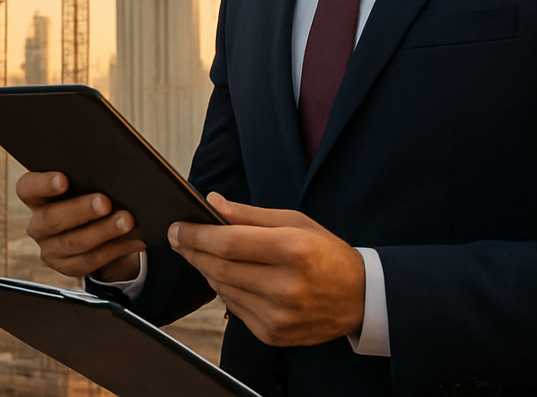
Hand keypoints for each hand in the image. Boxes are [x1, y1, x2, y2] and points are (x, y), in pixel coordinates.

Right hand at [17, 171, 146, 281]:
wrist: (95, 227)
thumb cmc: (89, 193)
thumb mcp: (84, 184)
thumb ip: (89, 176)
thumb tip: (116, 173)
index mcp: (36, 196)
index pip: (27, 188)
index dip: (42, 184)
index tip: (64, 179)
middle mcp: (38, 224)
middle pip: (52, 219)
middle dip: (81, 210)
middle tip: (105, 202)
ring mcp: (50, 248)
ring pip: (73, 243)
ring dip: (103, 231)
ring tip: (127, 221)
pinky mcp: (66, 267)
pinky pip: (90, 261)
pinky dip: (114, 249)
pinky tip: (132, 239)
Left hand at [168, 193, 365, 346]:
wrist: (360, 297)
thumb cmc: (324, 252)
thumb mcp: (294, 222)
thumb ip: (249, 214)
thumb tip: (211, 202)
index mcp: (292, 250)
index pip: (228, 243)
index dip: (196, 235)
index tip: (177, 227)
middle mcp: (285, 287)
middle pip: (219, 268)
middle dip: (192, 251)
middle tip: (179, 238)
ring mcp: (279, 315)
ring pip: (223, 290)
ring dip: (207, 270)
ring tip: (203, 253)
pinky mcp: (274, 334)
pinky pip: (234, 308)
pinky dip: (226, 291)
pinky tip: (230, 277)